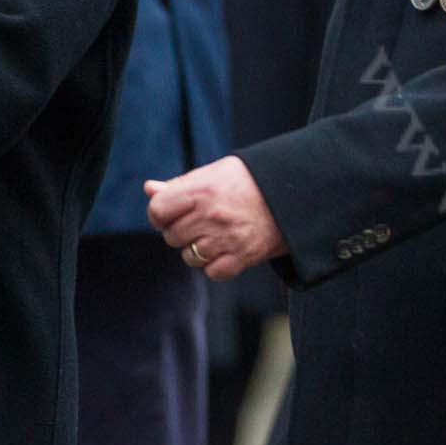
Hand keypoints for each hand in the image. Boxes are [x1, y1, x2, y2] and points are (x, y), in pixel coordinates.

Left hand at [145, 156, 288, 280]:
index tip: (172, 212)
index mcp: (203, 190)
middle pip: (172, 236)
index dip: (160, 213)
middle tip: (203, 219)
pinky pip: (212, 272)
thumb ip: (182, 184)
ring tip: (218, 233)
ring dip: (199, 249)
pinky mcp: (244, 257)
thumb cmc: (251, 180)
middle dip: (182, 230)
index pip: (158, 210)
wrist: (296, 191)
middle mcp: (212, 215)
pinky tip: (229, 248)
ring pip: (189, 257)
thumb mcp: (216, 173)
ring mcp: (227, 238)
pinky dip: (217, 264)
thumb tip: (149, 189)